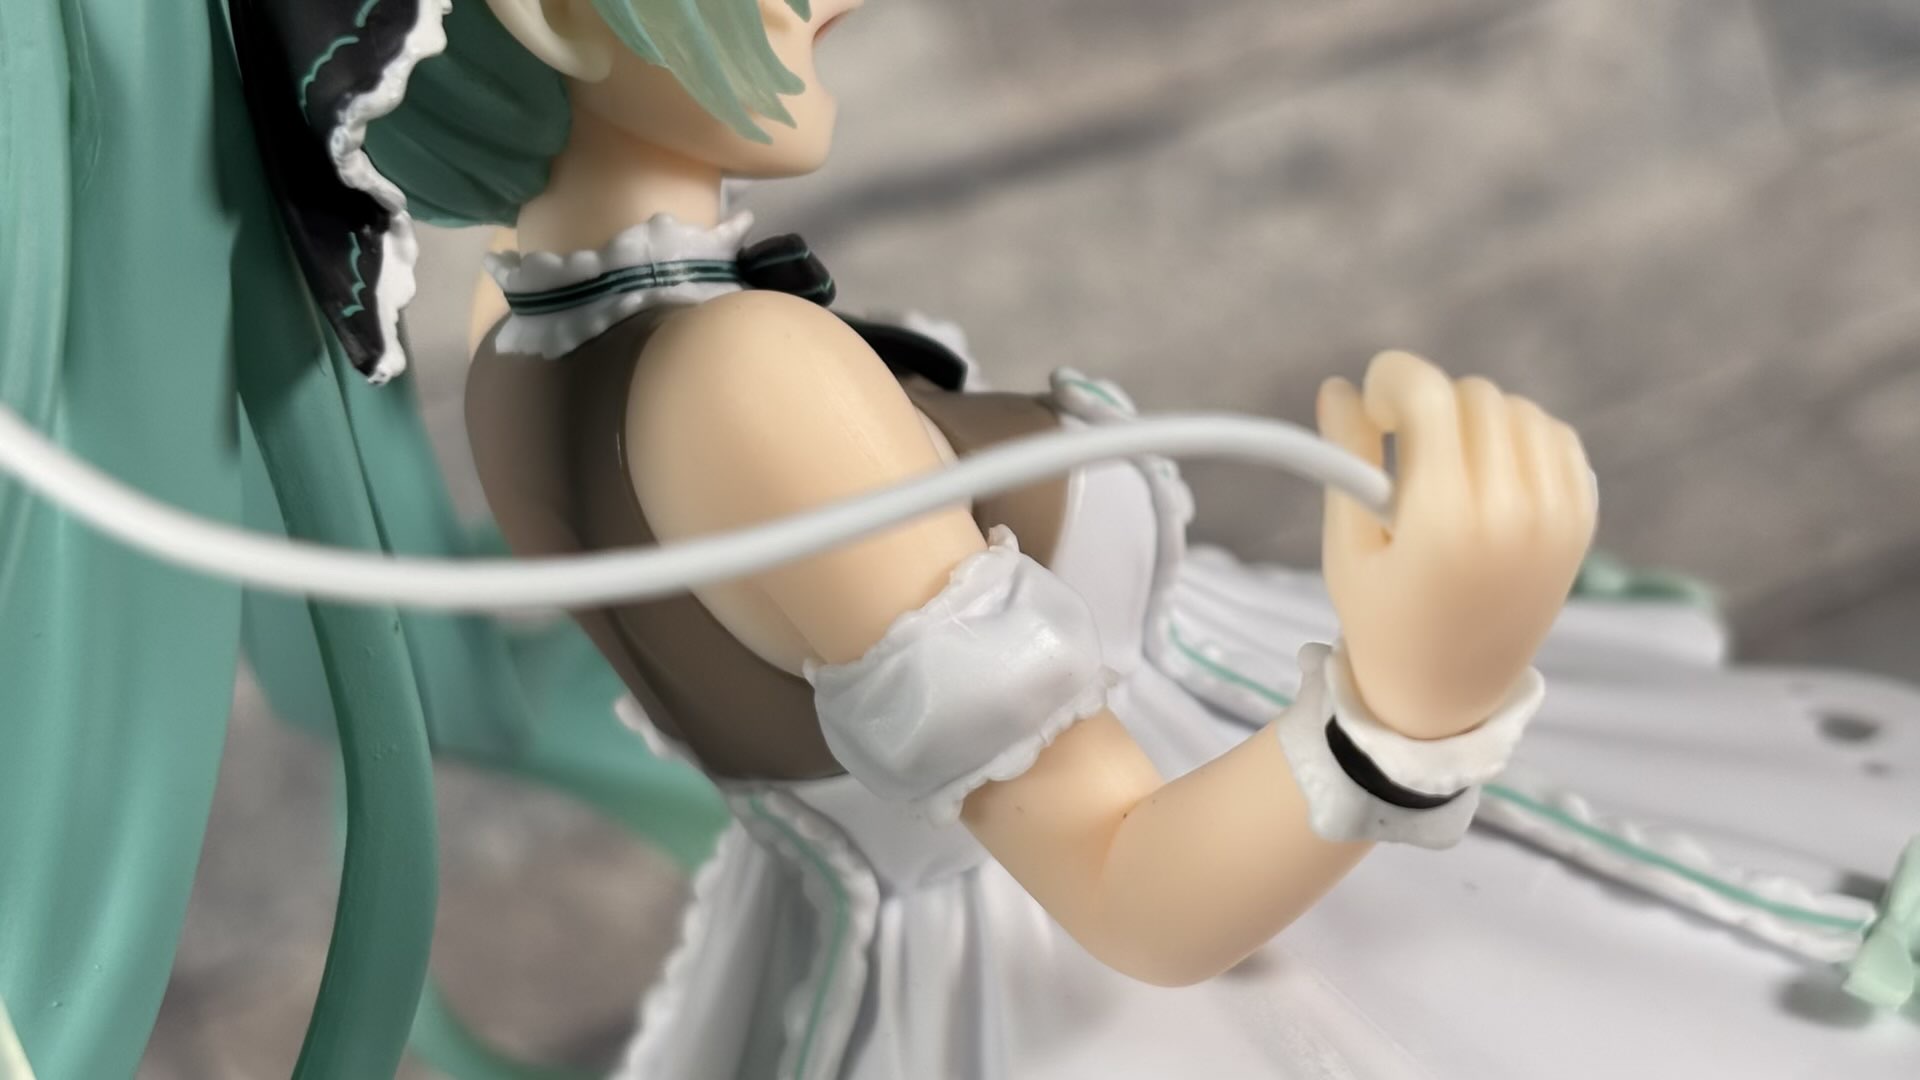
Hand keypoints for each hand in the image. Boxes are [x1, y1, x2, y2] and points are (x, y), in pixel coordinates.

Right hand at [1317, 351, 1596, 738]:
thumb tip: (1339, 387)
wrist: (1448, 691)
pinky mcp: (1580, 523)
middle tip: (1402, 442)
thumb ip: (1346, 458)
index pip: (1429, 395)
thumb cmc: (1382, 619)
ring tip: (1446, 460)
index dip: (1392, 379)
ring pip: (1519, 410)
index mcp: (1444, 520)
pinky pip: (1558, 438)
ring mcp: (1556, 518)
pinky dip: (1523, 437)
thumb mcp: (1347, 544)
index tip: (1373, 403)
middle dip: (1430, 404)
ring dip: (1477, 418)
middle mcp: (1511, 513)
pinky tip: (1490, 468)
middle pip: (1474, 396)